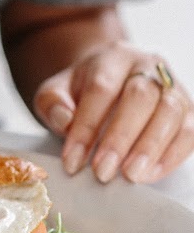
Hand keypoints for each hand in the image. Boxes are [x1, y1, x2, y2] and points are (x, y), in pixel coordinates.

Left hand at [33, 41, 193, 182]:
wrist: (108, 82)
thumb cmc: (81, 91)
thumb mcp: (55, 92)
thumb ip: (52, 103)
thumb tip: (65, 121)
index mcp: (112, 57)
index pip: (100, 89)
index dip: (86, 127)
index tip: (72, 160)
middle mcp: (147, 65)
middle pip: (140, 97)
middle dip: (120, 138)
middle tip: (102, 171)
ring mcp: (173, 86)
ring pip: (170, 112)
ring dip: (150, 148)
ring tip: (129, 175)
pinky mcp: (188, 110)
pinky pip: (190, 131)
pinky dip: (172, 155)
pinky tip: (149, 173)